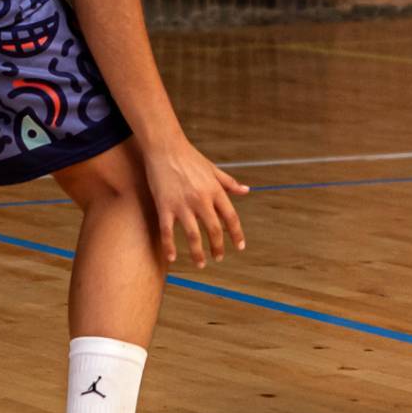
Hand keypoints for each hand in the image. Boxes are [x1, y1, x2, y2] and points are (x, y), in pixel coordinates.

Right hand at [143, 139, 247, 267]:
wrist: (165, 148)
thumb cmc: (190, 157)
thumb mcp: (213, 169)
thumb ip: (229, 183)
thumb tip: (247, 191)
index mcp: (215, 191)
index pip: (230, 217)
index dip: (237, 234)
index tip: (240, 247)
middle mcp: (201, 199)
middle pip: (214, 230)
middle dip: (218, 247)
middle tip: (219, 258)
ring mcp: (182, 204)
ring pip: (193, 235)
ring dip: (198, 253)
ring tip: (201, 264)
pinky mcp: (164, 206)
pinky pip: (167, 231)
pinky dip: (169, 246)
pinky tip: (172, 258)